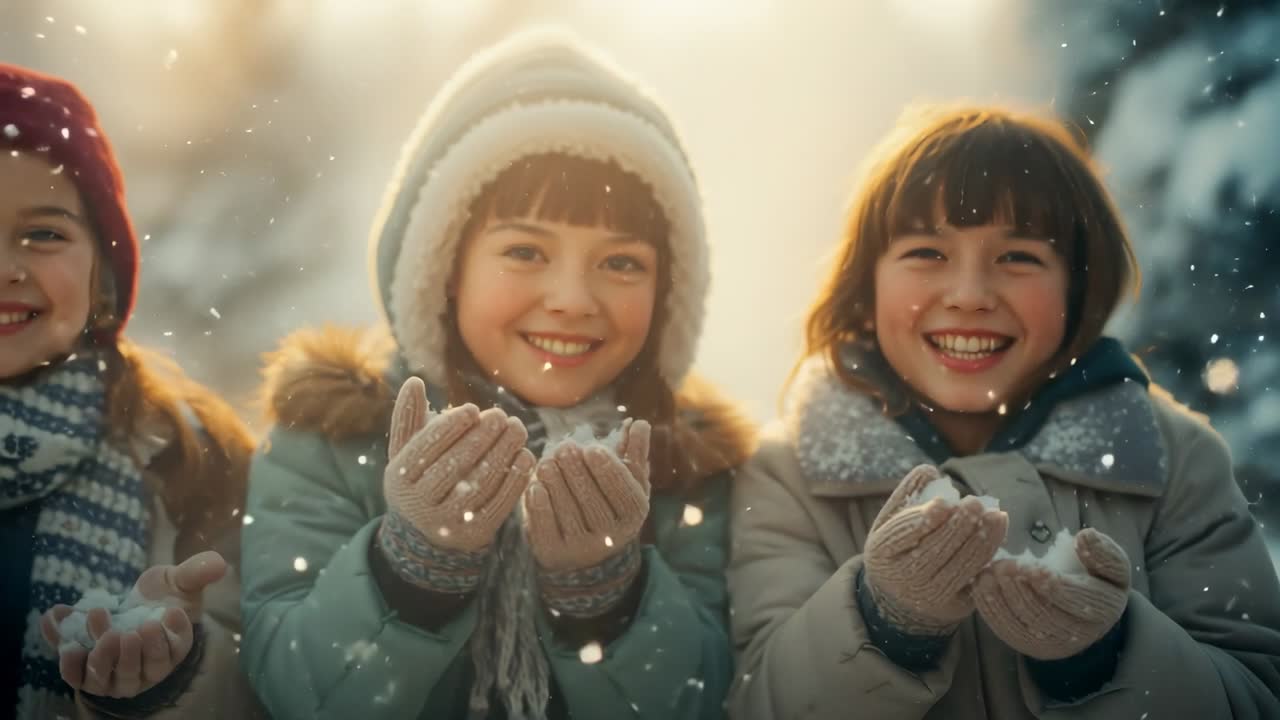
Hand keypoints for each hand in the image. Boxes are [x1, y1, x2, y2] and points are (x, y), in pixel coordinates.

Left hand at [39, 551, 225, 697]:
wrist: (132, 609)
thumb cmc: (162, 598)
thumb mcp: (180, 582)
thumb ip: (196, 573)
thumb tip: (219, 563)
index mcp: (173, 650)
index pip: (175, 651)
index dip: (173, 635)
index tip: (172, 611)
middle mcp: (145, 670)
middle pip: (139, 671)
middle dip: (133, 653)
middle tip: (130, 630)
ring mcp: (113, 674)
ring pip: (106, 677)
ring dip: (100, 654)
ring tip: (96, 616)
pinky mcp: (87, 671)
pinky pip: (74, 674)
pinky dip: (64, 654)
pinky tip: (56, 619)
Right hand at [382, 377, 534, 554]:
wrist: (428, 535)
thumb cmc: (421, 478)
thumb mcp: (407, 451)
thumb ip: (410, 417)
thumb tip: (414, 381)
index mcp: (399, 479)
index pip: (424, 450)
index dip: (449, 428)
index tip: (473, 409)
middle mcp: (419, 504)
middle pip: (453, 466)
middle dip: (480, 438)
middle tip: (502, 416)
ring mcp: (446, 523)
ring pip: (478, 485)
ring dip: (502, 454)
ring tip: (518, 429)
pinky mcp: (473, 535)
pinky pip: (498, 505)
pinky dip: (514, 479)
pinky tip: (526, 457)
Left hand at [525, 420, 649, 616]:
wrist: (585, 549)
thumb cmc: (608, 501)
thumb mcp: (626, 480)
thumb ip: (633, 453)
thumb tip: (640, 423)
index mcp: (633, 514)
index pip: (623, 493)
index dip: (608, 470)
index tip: (591, 448)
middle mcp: (610, 537)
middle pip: (593, 502)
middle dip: (577, 472)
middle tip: (563, 448)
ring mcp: (581, 549)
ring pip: (568, 513)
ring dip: (556, 485)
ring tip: (546, 463)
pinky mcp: (553, 553)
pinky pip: (546, 529)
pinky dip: (540, 508)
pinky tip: (534, 487)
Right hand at [863, 465, 1008, 634]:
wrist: (901, 597)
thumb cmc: (899, 546)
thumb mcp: (892, 520)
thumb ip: (909, 494)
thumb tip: (930, 471)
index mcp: (881, 552)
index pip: (903, 535)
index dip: (925, 520)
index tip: (946, 503)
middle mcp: (902, 578)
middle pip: (934, 551)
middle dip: (958, 527)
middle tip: (976, 504)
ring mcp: (929, 596)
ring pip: (960, 566)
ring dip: (982, 540)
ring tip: (997, 515)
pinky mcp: (954, 606)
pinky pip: (975, 579)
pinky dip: (989, 557)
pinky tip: (1000, 535)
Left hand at [974, 528, 1129, 659]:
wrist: (1085, 608)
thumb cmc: (1097, 577)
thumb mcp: (1111, 563)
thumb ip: (1103, 553)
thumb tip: (1086, 536)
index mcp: (1103, 609)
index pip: (1078, 601)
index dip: (1054, 586)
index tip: (1031, 566)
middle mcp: (1078, 633)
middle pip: (1046, 616)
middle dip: (1021, 591)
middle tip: (1001, 567)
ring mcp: (1051, 643)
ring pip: (1023, 626)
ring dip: (1001, 600)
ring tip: (985, 574)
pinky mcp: (1028, 644)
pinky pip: (1007, 630)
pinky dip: (990, 610)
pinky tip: (979, 587)